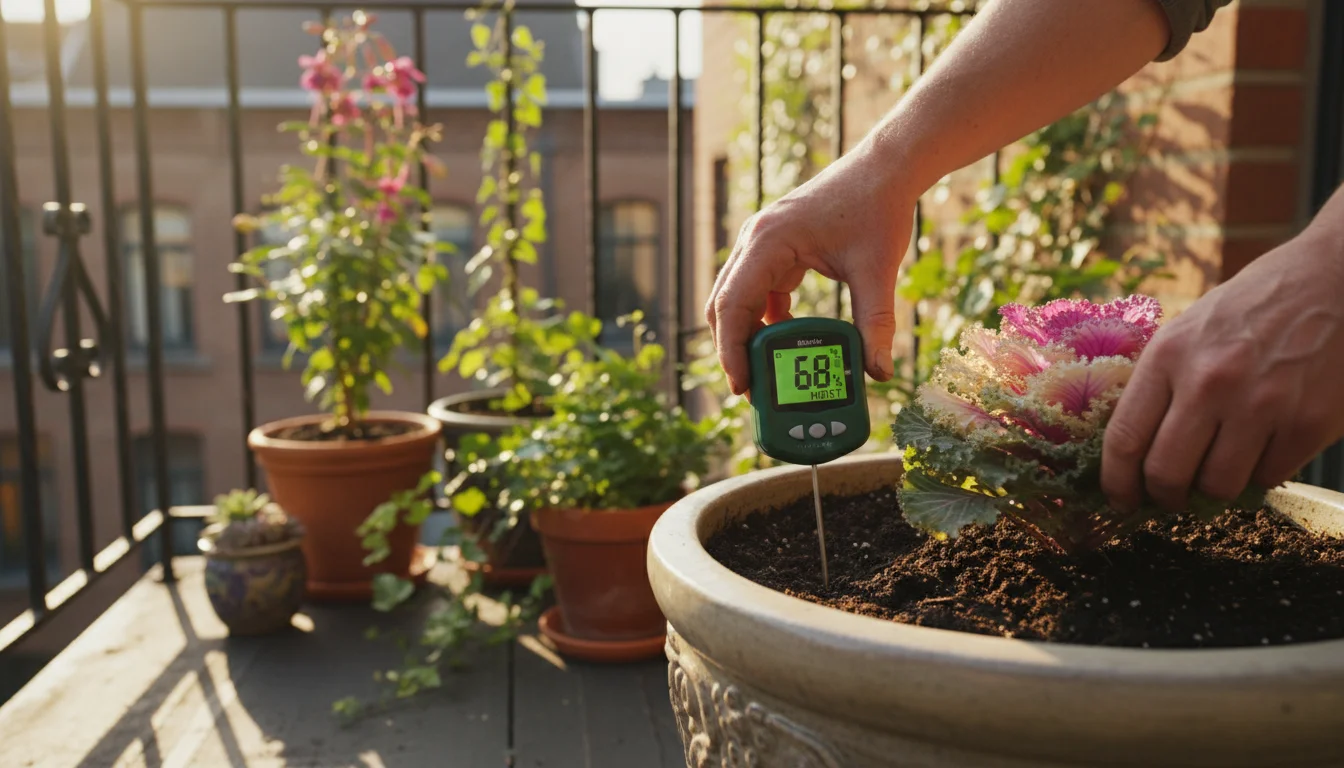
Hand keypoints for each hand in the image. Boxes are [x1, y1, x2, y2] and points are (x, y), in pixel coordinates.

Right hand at [705, 140, 915, 394]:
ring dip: (748, 336)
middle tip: (752, 390)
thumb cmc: (878, 209)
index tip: (741, 385)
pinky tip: (786, 343)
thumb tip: (878, 373)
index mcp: (769, 241)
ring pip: (737, 299)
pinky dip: (766, 320)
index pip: (732, 305)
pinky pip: (757, 291)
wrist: (885, 168)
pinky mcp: (774, 248)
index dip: (731, 350)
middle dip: (734, 350)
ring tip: (768, 374)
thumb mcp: (877, 271)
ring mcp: (761, 243)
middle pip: (724, 305)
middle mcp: (755, 240)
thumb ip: (875, 323)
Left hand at [1102, 226, 1343, 511]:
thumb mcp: (1188, 329)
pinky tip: (1261, 449)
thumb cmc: (1253, 306)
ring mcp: (1262, 405)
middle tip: (1170, 497)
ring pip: (1219, 487)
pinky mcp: (1308, 424)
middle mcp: (1210, 382)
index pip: (1124, 439)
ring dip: (1214, 489)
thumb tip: (1130, 449)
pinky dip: (1260, 474)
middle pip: (1166, 474)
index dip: (1116, 482)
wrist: (1335, 280)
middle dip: (1164, 497)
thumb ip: (1159, 383)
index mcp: (1168, 355)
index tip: (1120, 499)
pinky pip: (1267, 479)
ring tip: (1219, 468)